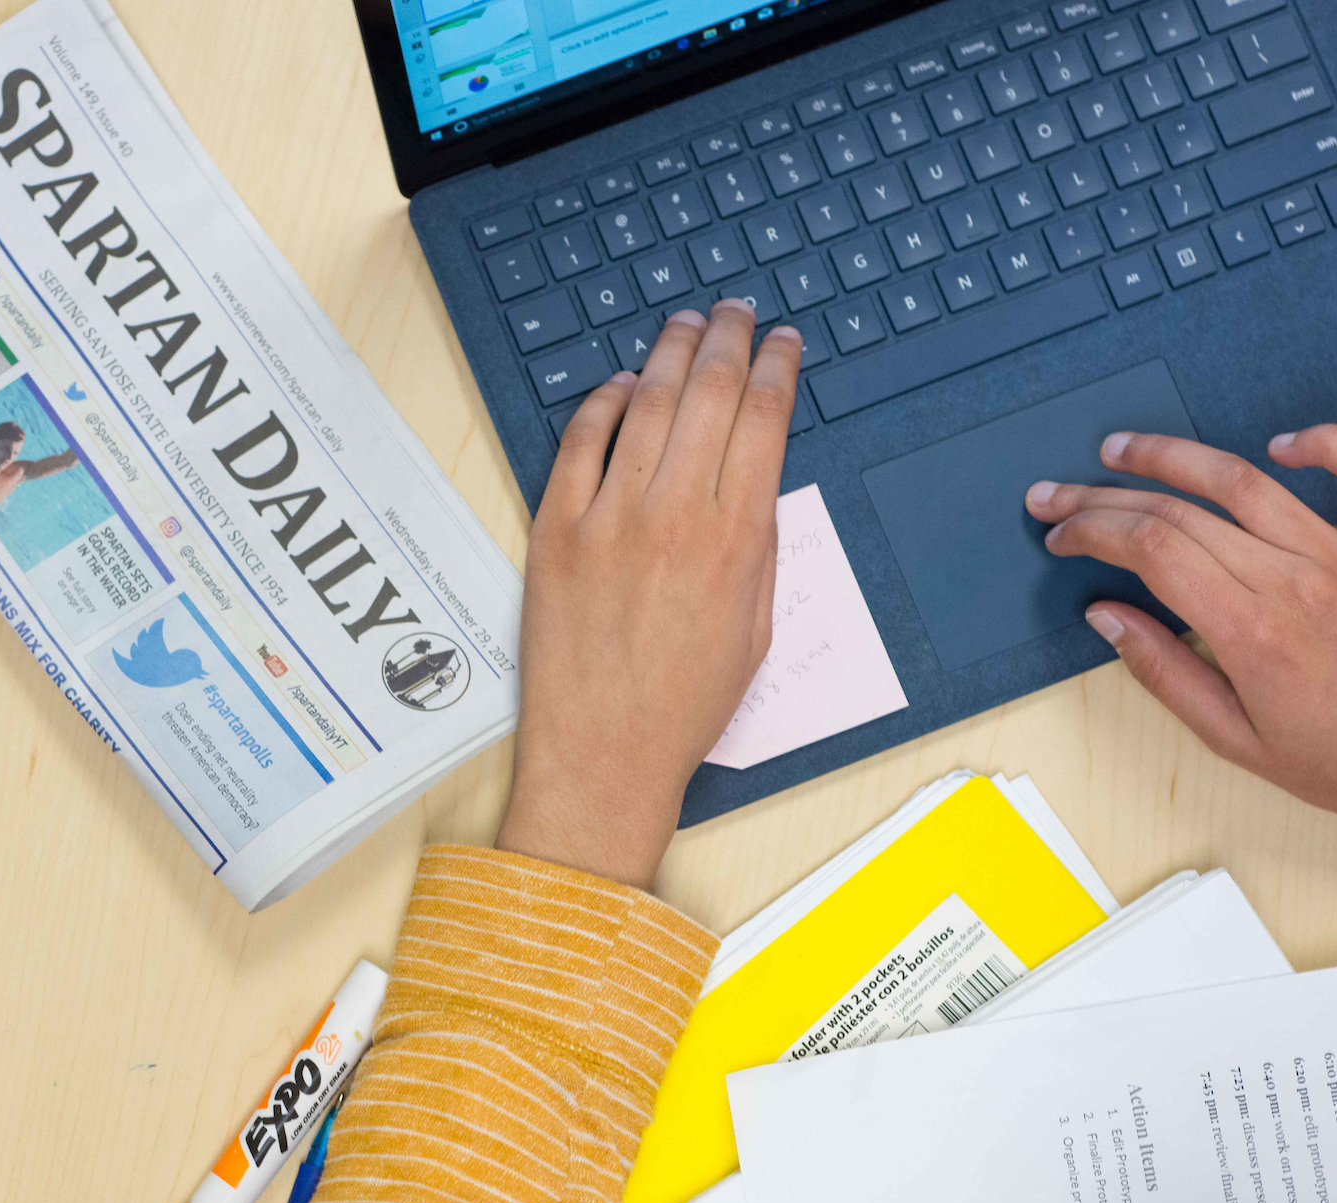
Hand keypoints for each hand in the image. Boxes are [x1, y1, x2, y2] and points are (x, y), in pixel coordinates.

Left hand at [495, 302, 800, 888]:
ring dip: (669, 353)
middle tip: (735, 312)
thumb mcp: (755, 625)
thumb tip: (754, 474)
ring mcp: (609, 518)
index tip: (781, 341)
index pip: (763, 418)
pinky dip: (602, 402)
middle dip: (729, 338)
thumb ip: (758, 543)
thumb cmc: (684, 705)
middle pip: (708, 392)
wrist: (605, 756)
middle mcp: (676, 515)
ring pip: (645, 403)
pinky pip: (578, 442)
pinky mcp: (555, 531)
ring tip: (685, 326)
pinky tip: (619, 384)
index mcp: (738, 539)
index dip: (776, 366)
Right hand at [1026, 427, 1336, 850]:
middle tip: (1059, 494)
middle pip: (1181, 512)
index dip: (1093, 532)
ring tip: (1124, 449)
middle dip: (1105, 498)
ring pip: (1246, 480)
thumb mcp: (1229, 738)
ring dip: (1175, 456)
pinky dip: (1327, 444)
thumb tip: (1105, 616)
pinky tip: (1282, 443)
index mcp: (1251, 633)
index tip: (1061, 535)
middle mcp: (1296, 581)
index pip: (1150, 550)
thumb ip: (1162, 672)